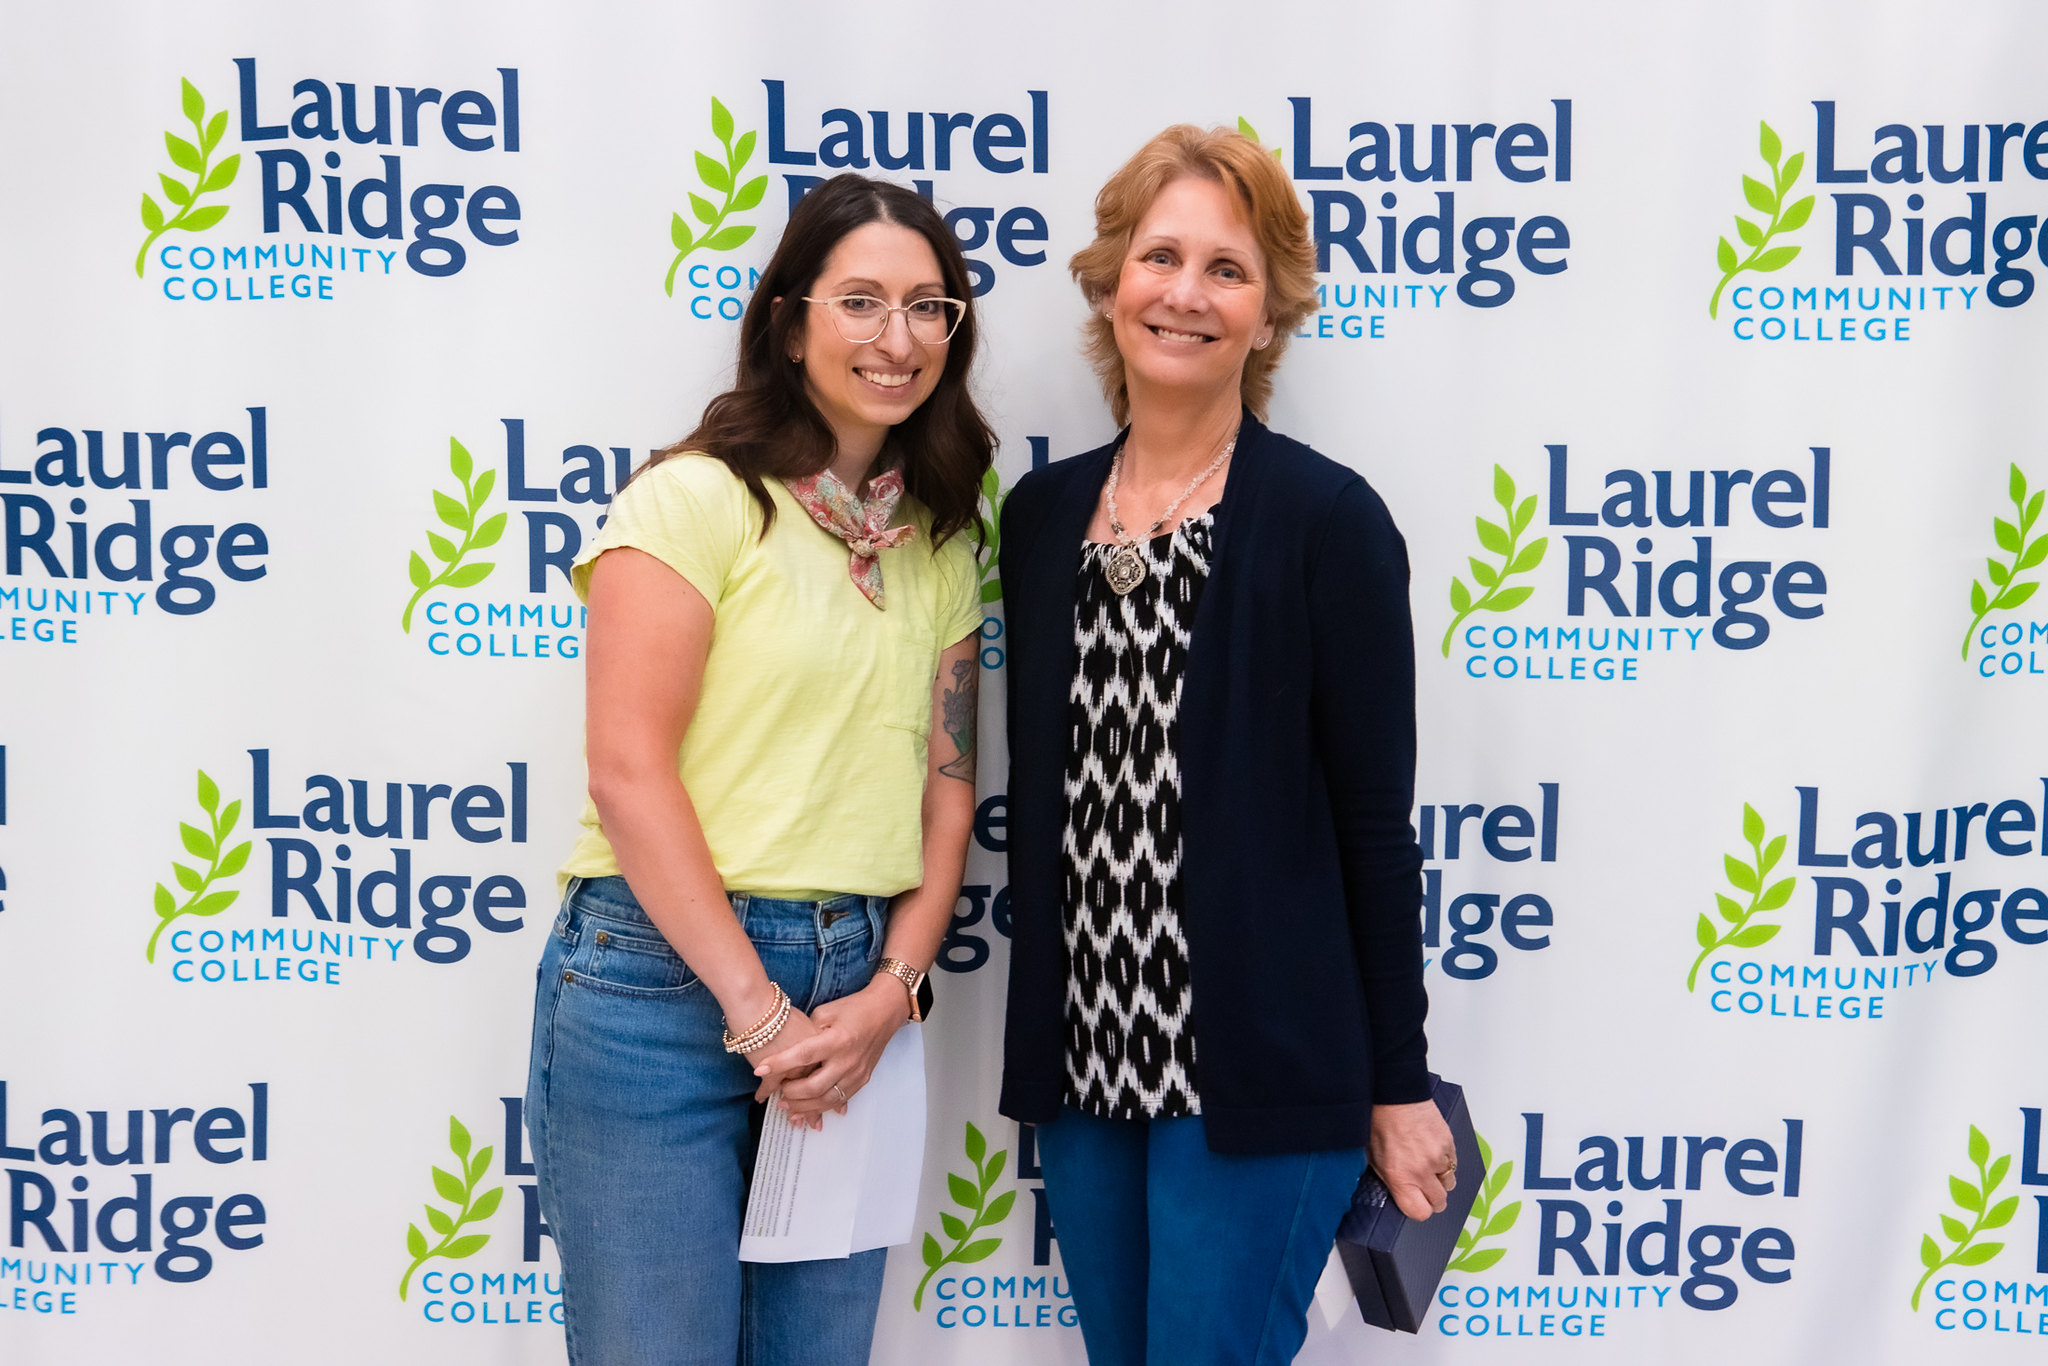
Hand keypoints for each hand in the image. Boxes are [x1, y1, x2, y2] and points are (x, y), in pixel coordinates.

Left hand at [752, 979, 904, 1126]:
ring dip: (804, 1107)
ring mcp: (857, 1073)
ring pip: (826, 1100)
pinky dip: (821, 1107)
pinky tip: (808, 1109)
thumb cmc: (854, 1008)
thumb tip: (786, 1050)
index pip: (803, 1055)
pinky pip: (839, 1100)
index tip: (760, 1070)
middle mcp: (848, 1059)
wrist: (885, 1011)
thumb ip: (807, 1033)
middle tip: (776, 1091)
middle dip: (790, 1093)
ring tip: (786, 1105)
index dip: (779, 1064)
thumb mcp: (826, 1012)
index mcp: (837, 1039)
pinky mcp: (862, 1080)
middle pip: (814, 1087)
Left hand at [1370, 1100, 1457, 1221]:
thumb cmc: (1380, 1123)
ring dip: (1440, 1180)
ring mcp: (1438, 1157)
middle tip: (1423, 1188)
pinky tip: (1432, 1151)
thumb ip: (1391, 1181)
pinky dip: (1445, 1162)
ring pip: (1449, 1183)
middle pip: (1439, 1202)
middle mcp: (1422, 1171)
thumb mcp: (1374, 1159)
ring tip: (1427, 1167)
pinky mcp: (1449, 1144)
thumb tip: (1401, 1195)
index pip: (1420, 1213)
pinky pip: (1453, 1163)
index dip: (1418, 1210)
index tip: (1415, 1204)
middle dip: (1432, 1199)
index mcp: (1400, 1177)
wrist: (1395, 1096)